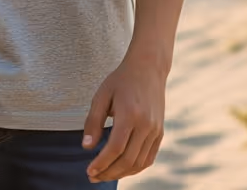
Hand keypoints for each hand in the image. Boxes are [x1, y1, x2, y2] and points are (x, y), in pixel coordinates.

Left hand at [83, 52, 167, 181]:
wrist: (148, 69)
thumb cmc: (120, 81)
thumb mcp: (101, 96)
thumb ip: (93, 122)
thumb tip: (86, 147)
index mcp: (130, 114)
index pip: (115, 148)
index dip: (102, 163)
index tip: (89, 171)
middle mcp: (146, 125)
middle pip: (128, 159)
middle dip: (109, 172)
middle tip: (93, 177)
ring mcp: (156, 130)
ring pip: (139, 162)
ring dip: (121, 173)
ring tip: (104, 175)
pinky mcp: (160, 133)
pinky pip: (149, 158)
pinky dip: (135, 168)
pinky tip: (121, 169)